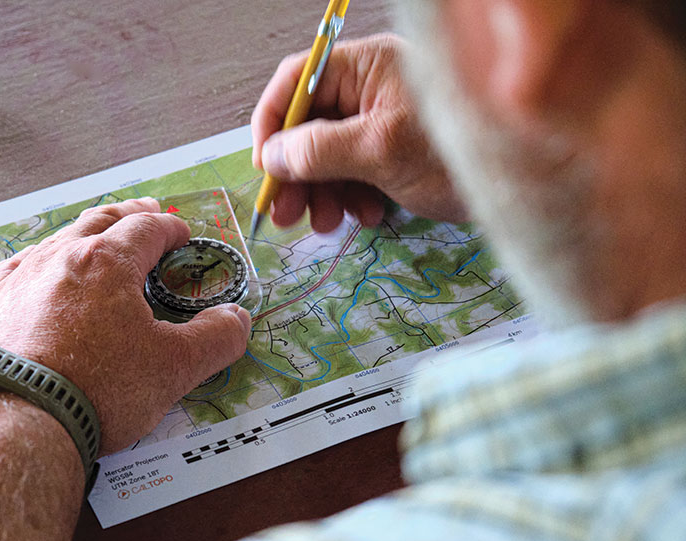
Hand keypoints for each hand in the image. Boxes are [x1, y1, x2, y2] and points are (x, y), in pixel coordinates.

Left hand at [0, 198, 251, 454]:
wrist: (16, 423)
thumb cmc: (97, 391)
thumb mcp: (174, 368)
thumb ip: (214, 339)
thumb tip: (236, 319)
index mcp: (107, 261)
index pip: (147, 228)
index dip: (170, 228)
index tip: (182, 234)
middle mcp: (60, 257)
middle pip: (100, 221)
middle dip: (128, 215)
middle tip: (145, 210)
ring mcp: (20, 279)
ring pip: (58, 239)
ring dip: (85, 233)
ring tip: (97, 238)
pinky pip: (21, 267)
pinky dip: (42, 261)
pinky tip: (42, 272)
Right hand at [252, 33, 467, 231]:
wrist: (525, 183)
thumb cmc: (454, 153)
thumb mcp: (379, 150)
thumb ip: (318, 151)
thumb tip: (272, 156)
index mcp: (367, 68)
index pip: (298, 81)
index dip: (273, 122)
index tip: (265, 166)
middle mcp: (371, 90)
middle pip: (309, 125)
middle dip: (296, 171)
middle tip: (286, 214)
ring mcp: (384, 123)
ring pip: (330, 156)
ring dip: (322, 193)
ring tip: (327, 224)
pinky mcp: (397, 154)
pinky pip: (357, 173)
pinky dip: (353, 198)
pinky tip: (367, 217)